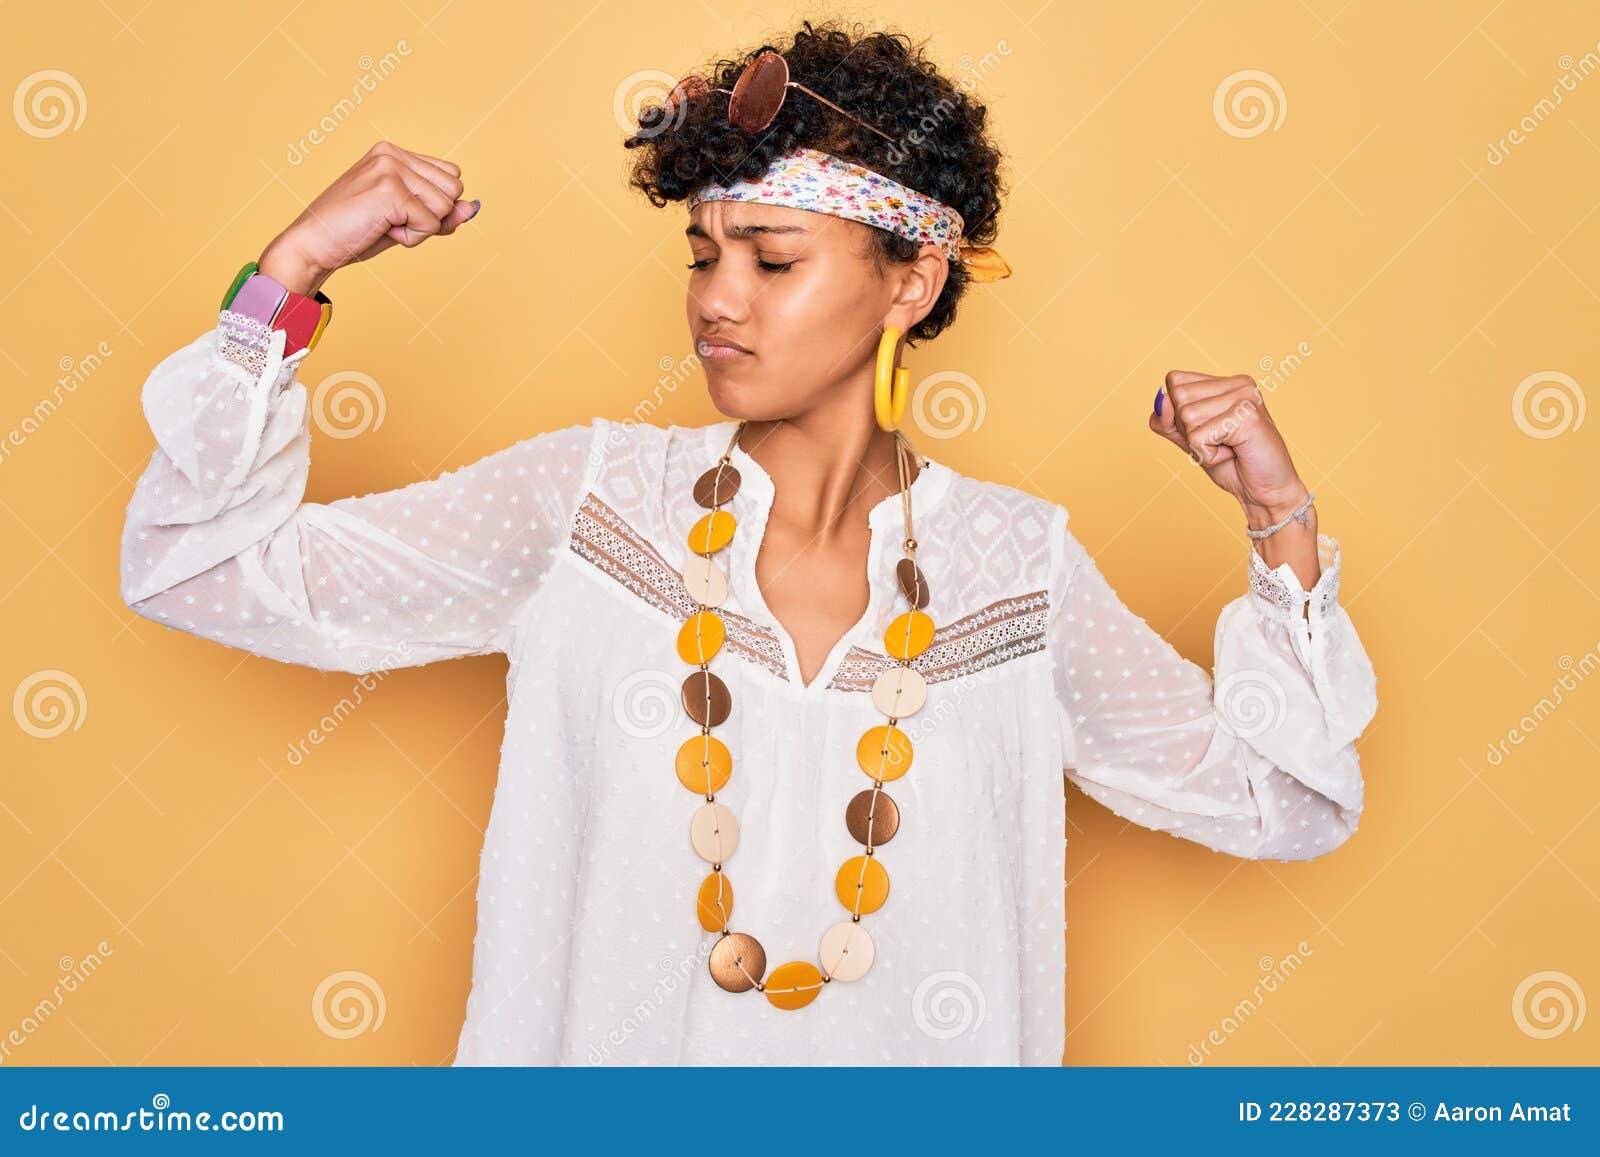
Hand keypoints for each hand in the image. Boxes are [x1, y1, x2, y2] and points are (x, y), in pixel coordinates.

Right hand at [257, 141, 479, 294]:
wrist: (312, 246)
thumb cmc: (355, 233)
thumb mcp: (406, 221)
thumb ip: (442, 213)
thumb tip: (474, 208)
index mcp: (393, 152)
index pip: (451, 176)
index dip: (436, 205)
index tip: (400, 213)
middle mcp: (392, 153)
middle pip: (455, 190)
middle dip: (432, 216)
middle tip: (392, 221)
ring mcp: (390, 168)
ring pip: (446, 207)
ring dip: (421, 228)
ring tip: (385, 225)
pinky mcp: (389, 189)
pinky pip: (431, 224)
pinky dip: (412, 238)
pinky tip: (382, 231)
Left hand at [1149, 370, 1308, 528]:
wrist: (1265, 493)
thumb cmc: (1231, 465)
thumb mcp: (1188, 440)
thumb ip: (1167, 420)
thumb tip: (1161, 399)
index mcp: (1227, 382)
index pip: (1174, 381)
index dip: (1178, 414)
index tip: (1209, 430)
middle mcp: (1239, 383)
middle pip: (1178, 397)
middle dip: (1189, 429)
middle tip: (1220, 441)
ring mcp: (1245, 396)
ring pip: (1186, 416)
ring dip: (1200, 444)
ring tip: (1228, 448)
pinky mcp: (1246, 415)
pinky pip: (1198, 436)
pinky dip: (1208, 455)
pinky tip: (1233, 454)